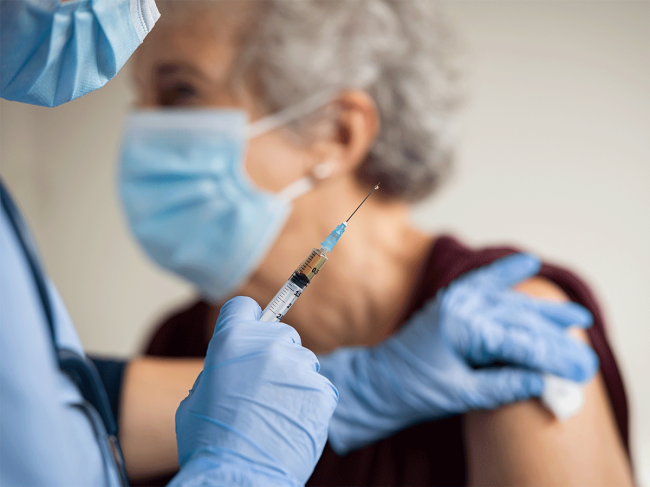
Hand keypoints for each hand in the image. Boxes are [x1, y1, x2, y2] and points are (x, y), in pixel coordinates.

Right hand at [171, 297, 337, 486]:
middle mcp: (267, 346)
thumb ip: (220, 369)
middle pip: (281, 334)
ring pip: (302, 361)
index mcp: (230, 341)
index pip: (244, 307)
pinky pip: (319, 387)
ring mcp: (297, 367)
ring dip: (293, 379)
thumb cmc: (209, 443)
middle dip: (274, 354)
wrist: (239, 477)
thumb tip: (235, 365)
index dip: (246, 320)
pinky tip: (291, 422)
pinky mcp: (321, 390)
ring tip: (276, 412)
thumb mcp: (196, 397)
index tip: (251, 331)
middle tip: (262, 386)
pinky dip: (309, 402)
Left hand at [320, 253, 598, 453]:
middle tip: (586, 353)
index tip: (582, 368)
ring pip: (509, 302)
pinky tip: (526, 262)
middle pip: (521, 319)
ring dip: (542, 310)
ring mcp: (456, 299)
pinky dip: (505, 273)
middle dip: (556, 337)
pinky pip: (483, 282)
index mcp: (464, 328)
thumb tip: (545, 382)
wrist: (377, 380)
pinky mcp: (452, 300)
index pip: (521, 341)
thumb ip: (503, 385)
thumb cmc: (412, 389)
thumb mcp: (460, 394)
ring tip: (575, 316)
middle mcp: (462, 306)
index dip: (554, 356)